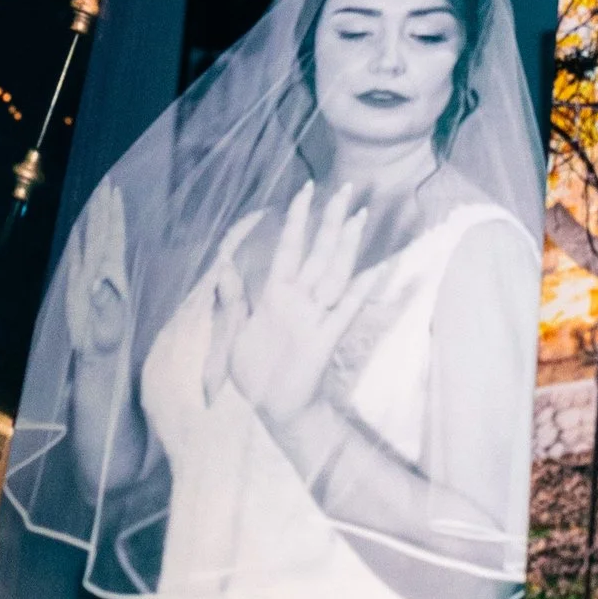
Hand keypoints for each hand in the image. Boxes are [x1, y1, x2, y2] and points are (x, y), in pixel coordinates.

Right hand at [64, 178, 134, 354]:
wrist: (97, 350)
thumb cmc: (108, 337)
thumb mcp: (110, 321)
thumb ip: (105, 301)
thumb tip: (98, 279)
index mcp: (112, 272)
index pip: (114, 235)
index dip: (114, 214)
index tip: (114, 192)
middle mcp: (102, 268)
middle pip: (103, 231)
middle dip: (105, 207)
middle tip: (106, 182)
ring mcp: (90, 274)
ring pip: (91, 240)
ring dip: (92, 219)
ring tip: (93, 198)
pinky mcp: (77, 284)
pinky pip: (77, 257)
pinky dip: (77, 241)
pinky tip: (78, 228)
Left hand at [224, 183, 369, 431]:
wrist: (274, 410)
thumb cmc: (256, 373)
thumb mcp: (234, 336)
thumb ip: (232, 302)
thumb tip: (223, 267)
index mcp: (276, 295)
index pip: (289, 247)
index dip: (298, 218)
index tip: (307, 188)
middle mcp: (299, 299)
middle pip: (319, 251)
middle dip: (332, 220)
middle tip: (348, 188)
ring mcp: (315, 317)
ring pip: (334, 272)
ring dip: (348, 246)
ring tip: (361, 217)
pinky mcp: (325, 339)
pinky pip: (345, 310)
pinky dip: (359, 291)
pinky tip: (374, 270)